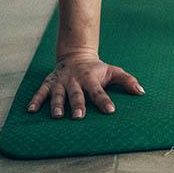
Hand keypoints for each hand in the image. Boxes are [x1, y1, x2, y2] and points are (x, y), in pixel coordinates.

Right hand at [27, 52, 144, 118]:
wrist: (76, 56)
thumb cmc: (97, 69)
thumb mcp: (113, 71)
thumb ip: (127, 81)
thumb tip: (142, 92)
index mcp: (90, 78)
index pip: (99, 91)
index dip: (104, 100)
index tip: (110, 111)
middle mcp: (75, 80)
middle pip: (77, 94)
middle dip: (78, 105)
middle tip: (79, 117)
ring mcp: (61, 82)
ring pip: (58, 94)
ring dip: (57, 105)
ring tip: (58, 116)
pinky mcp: (49, 83)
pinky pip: (41, 92)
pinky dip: (35, 100)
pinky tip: (31, 110)